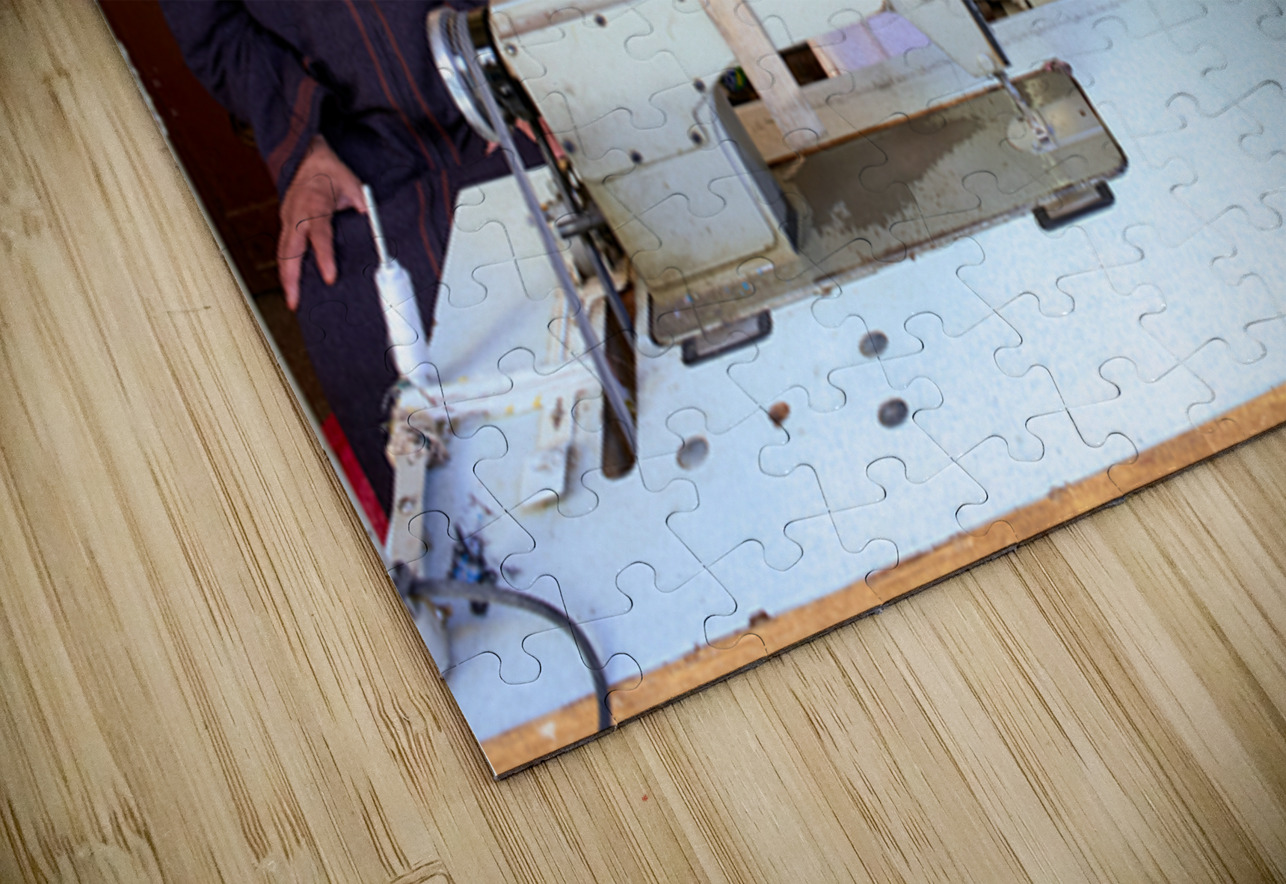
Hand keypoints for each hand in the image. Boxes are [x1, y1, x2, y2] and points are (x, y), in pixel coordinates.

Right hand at [277, 135, 366, 309]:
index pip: (320, 236)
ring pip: (283, 253)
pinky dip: (285, 267)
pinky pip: (284, 249)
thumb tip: (375, 226)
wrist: (307, 157)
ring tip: (292, 301)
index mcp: (315, 204)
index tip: (329, 277)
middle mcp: (297, 215)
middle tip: (295, 302)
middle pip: (290, 251)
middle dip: (291, 278)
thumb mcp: (353, 184)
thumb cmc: (331, 172)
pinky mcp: (286, 224)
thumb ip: (363, 205)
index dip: (324, 257)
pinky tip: (291, 284)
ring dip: (286, 278)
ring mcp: (288, 219)